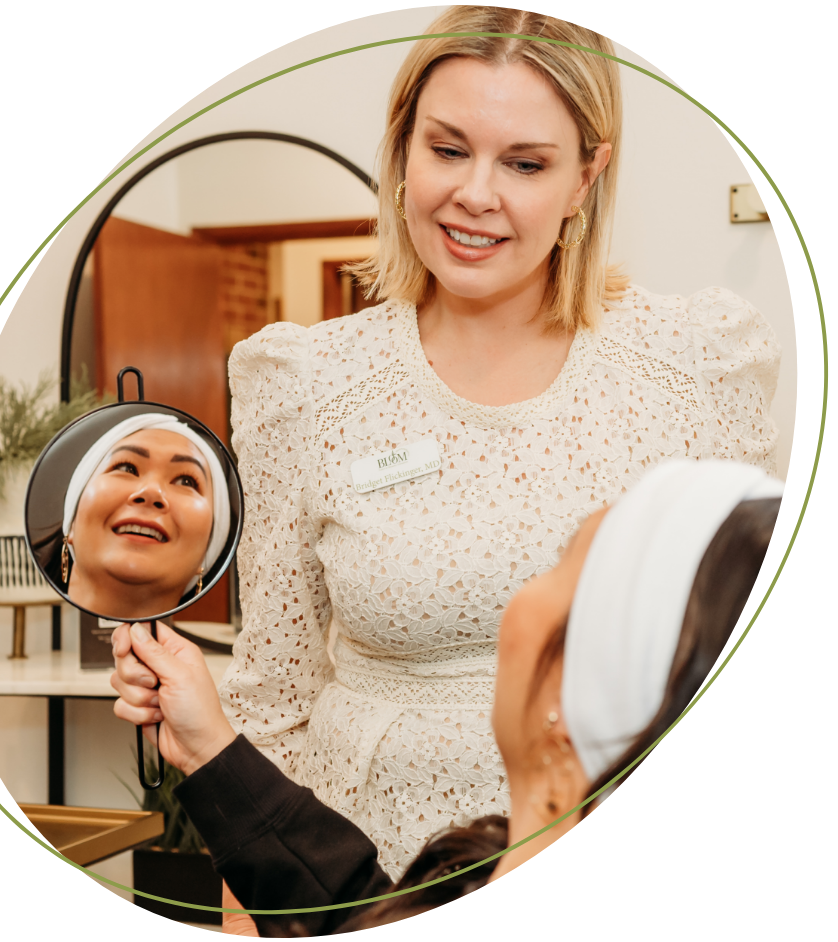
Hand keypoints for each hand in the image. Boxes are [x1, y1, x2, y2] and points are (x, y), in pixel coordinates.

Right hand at [111, 622, 235, 775]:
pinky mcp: (138, 706)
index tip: (123, 649)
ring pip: (119, 682)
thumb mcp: (180, 676)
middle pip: (124, 657)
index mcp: (174, 651)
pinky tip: (156, 716)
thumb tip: (135, 630)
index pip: (143, 631)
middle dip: (135, 676)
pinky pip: (119, 704)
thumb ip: (155, 652)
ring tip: (160, 703)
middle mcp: (159, 665)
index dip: (128, 637)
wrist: (196, 747)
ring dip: (140, 698)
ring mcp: (147, 686)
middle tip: (154, 684)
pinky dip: (137, 714)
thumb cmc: (200, 711)